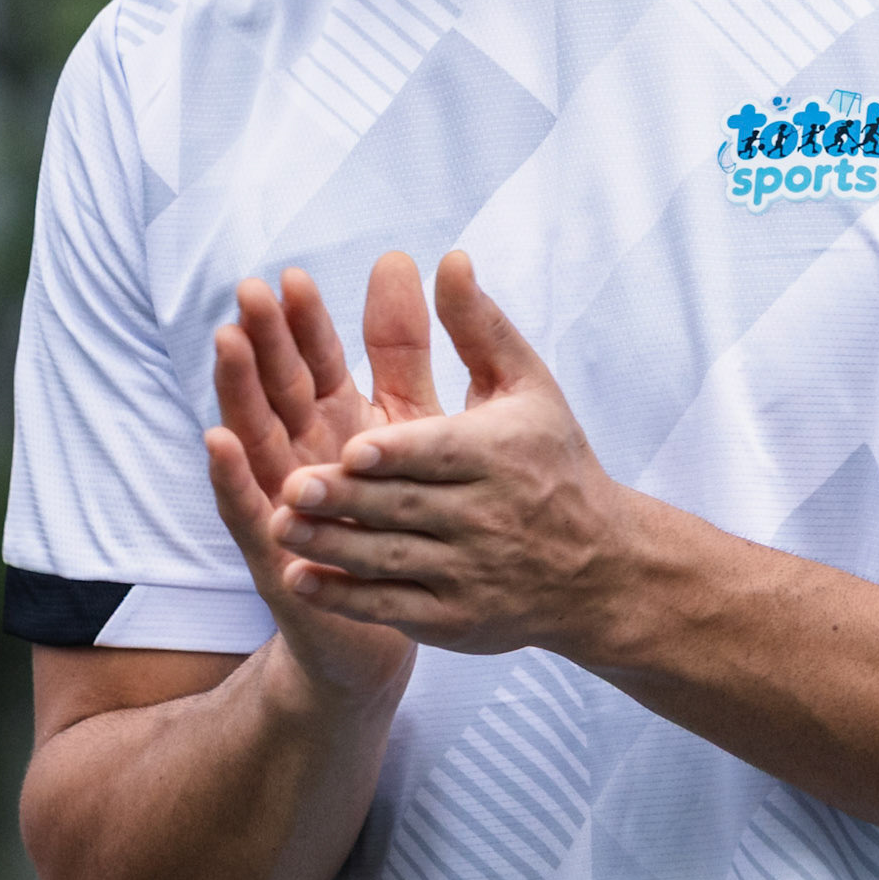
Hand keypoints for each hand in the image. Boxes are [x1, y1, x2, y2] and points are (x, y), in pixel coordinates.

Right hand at [205, 254, 441, 696]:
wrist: (415, 610)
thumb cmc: (405, 508)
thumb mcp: (412, 418)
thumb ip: (402, 346)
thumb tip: (398, 258)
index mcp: (337, 420)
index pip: (315, 360)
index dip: (304, 322)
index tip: (293, 276)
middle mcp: (303, 454)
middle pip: (277, 388)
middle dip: (263, 340)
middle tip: (250, 291)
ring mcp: (285, 501)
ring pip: (255, 437)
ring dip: (236, 391)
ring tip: (226, 343)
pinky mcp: (282, 552)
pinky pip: (249, 510)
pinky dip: (231, 476)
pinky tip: (218, 441)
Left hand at [272, 251, 632, 658]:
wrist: (601, 568)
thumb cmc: (553, 460)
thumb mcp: (528, 387)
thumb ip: (479, 326)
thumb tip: (448, 258)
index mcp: (502, 455)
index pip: (441, 455)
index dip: (396, 455)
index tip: (350, 449)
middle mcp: (488, 518)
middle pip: (407, 508)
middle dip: (348, 500)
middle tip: (289, 485)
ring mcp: (471, 574)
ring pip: (392, 560)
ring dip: (334, 546)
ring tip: (278, 525)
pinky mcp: (456, 621)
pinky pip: (393, 608)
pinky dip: (347, 598)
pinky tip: (301, 577)